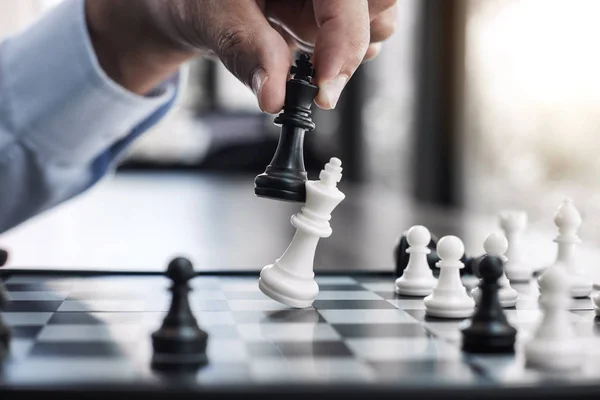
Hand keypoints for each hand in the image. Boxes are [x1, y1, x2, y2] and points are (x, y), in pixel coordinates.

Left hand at [86, 0, 397, 112]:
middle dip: (348, 42)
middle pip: (381, 6)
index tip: (324, 90)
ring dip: (341, 46)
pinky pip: (363, 33)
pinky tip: (300, 35)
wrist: (200, 1)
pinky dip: (337, 48)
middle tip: (305, 57)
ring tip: (289, 31)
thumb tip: (274, 99)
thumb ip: (247, 53)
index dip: (344, 42)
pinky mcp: (339, 8)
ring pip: (379, 23)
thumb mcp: (214, 18)